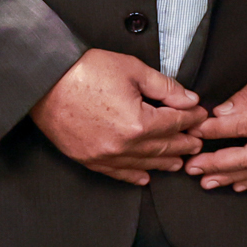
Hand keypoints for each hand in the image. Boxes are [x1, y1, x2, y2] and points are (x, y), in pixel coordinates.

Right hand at [30, 50, 202, 185]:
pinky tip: (145, 177)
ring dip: (164, 163)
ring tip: (179, 163)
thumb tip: (188, 99)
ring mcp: (105, 156)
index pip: (174, 122)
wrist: (45, 81)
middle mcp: (124, 145)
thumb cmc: (86, 71)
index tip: (201, 116)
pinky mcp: (88, 159)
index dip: (191, 118)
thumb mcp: (133, 70)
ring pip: (143, 164)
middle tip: (197, 143)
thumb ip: (165, 87)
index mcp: (139, 122)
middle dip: (183, 144)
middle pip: (162, 147)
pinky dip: (133, 175)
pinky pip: (117, 173)